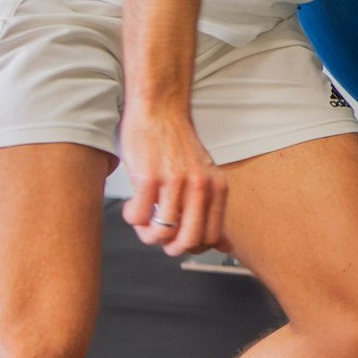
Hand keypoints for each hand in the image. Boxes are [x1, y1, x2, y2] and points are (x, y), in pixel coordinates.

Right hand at [118, 108, 232, 256]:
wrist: (159, 110)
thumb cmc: (177, 145)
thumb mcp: (205, 176)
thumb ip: (213, 211)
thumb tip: (225, 247)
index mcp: (216, 188)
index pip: (211, 238)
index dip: (191, 245)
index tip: (178, 237)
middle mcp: (200, 186)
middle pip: (188, 241)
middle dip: (170, 247)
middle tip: (159, 236)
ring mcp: (174, 182)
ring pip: (162, 233)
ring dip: (147, 234)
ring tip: (143, 220)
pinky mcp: (148, 177)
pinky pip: (138, 217)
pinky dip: (132, 218)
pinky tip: (133, 206)